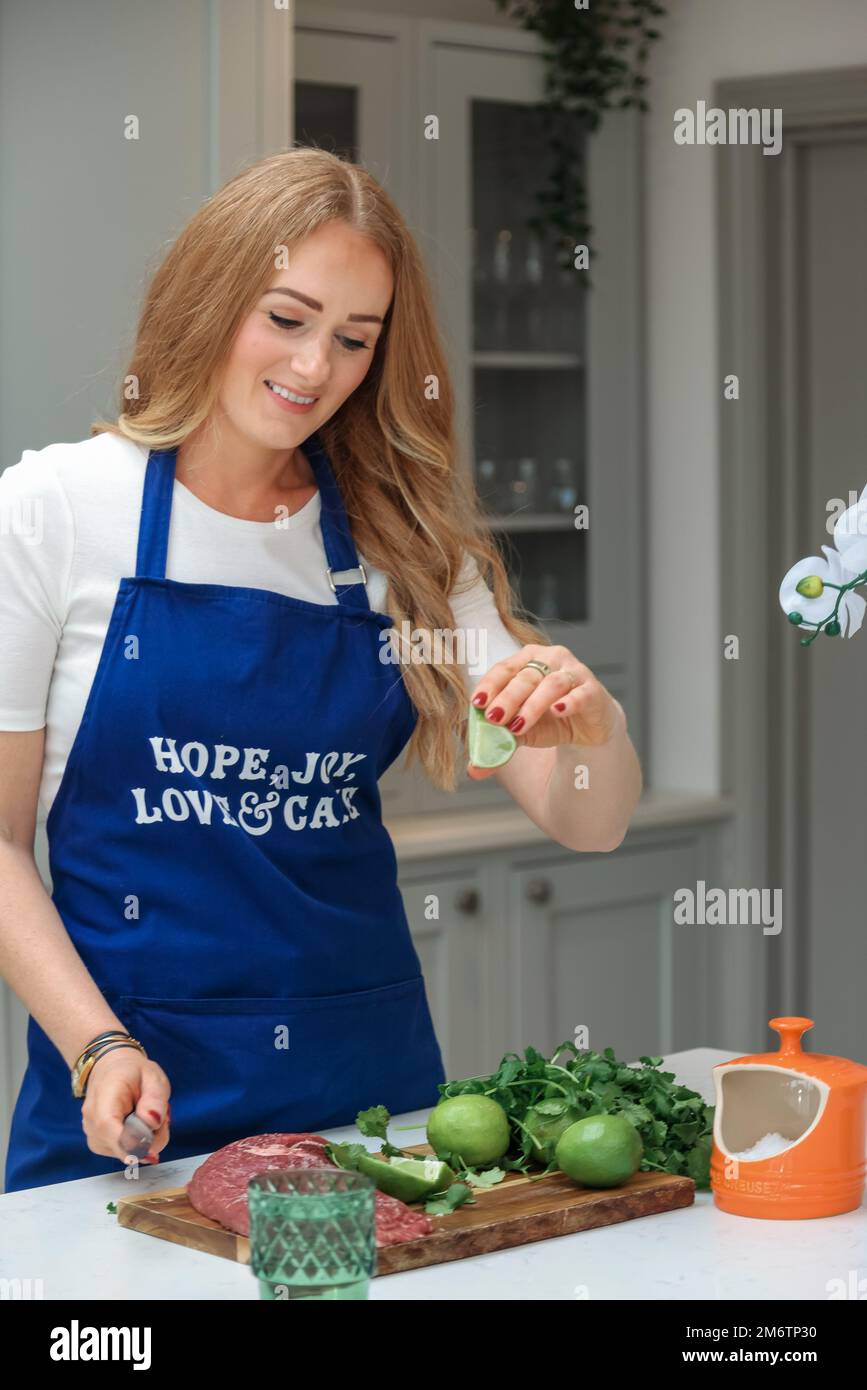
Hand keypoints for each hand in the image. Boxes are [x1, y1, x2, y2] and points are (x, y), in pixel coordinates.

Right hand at [80, 1045, 171, 1169]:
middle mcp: (92, 1121)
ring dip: (145, 1141)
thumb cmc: (131, 1072)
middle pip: (123, 1147)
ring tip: (148, 1117)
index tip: (155, 1142)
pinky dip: (137, 1143)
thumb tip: (152, 1123)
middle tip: (161, 1116)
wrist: (111, 1069)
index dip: (134, 1143)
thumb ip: (155, 1098)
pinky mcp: (99, 1145)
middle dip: (150, 1139)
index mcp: (104, 1098)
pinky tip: (139, 1125)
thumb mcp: (152, 1076)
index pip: (111, 1130)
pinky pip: (124, 1152)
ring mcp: (93, 1135)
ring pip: (126, 1153)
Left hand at [468, 643, 619, 779]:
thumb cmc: (549, 720)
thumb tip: (475, 770)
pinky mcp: (592, 690)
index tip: (478, 703)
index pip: (503, 669)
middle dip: (508, 698)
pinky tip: (557, 711)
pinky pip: (580, 694)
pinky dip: (568, 702)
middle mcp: (549, 659)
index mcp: (526, 661)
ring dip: (532, 706)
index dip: (490, 685)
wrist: (586, 728)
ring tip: (519, 726)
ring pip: (551, 684)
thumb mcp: (520, 731)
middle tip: (495, 717)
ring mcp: (573, 672)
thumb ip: (499, 743)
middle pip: (525, 677)